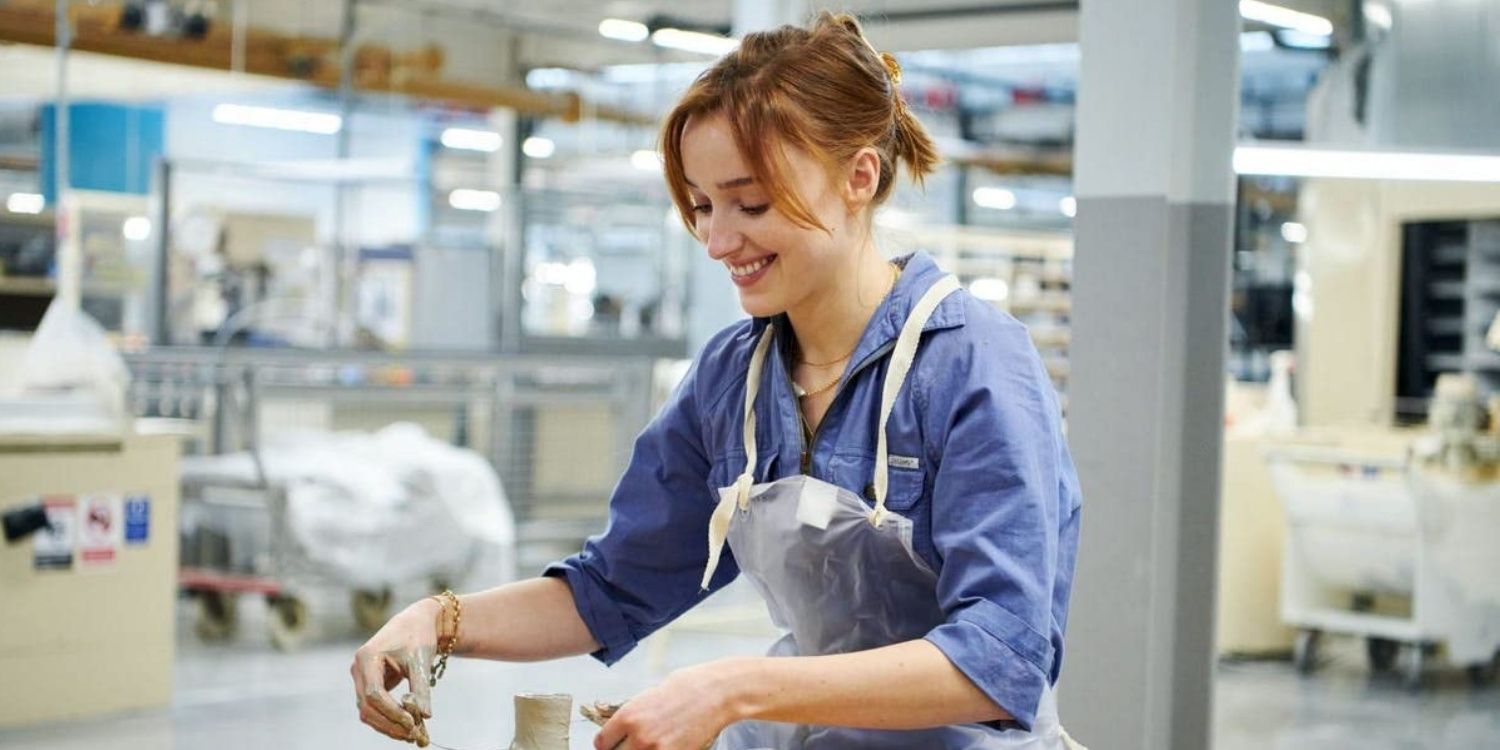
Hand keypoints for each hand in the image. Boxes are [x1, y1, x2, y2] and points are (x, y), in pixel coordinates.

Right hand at [351, 599, 438, 744]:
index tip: (413, 723)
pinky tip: (406, 727)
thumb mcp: (420, 662)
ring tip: (412, 734)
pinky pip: (374, 707)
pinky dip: (388, 718)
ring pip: (368, 711)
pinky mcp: (368, 684)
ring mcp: (361, 677)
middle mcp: (359, 669)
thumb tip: (426, 716)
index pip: (374, 694)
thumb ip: (421, 689)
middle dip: (389, 723)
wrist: (416, 623)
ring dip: (388, 725)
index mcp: (367, 657)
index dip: (392, 712)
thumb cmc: (418, 638)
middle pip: (367, 706)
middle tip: (413, 735)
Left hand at [593, 662, 737, 749]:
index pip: (601, 743)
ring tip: (651, 743)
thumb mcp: (649, 696)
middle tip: (631, 744)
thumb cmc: (686, 688)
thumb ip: (632, 715)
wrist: (716, 693)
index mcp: (628, 716)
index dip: (607, 744)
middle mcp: (639, 736)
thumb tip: (622, 729)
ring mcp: (656, 749)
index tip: (612, 744)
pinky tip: (667, 744)